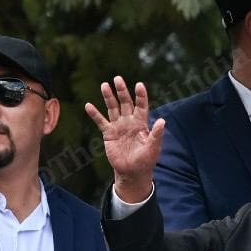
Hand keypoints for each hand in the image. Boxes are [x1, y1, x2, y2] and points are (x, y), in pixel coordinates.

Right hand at [84, 76, 164, 201]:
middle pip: (125, 102)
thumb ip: (156, 134)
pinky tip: (88, 106)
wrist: (132, 172)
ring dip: (108, 97)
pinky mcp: (109, 134)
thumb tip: (162, 121)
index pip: (141, 105)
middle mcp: (130, 121)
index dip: (141, 95)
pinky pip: (101, 121)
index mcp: (142, 123)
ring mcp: (119, 126)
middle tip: (117, 78)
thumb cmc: (146, 160)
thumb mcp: (153, 148)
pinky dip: (94, 114)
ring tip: (104, 85)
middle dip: (122, 91)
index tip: (139, 85)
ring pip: (113, 108)